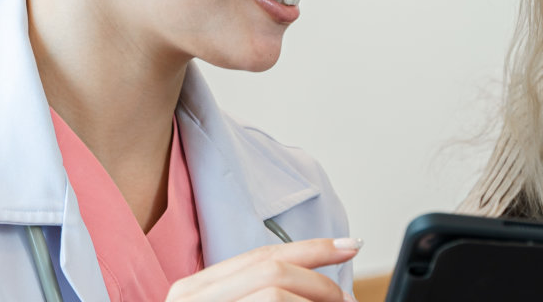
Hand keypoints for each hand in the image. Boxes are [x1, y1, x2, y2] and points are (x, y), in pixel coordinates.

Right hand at [165, 238, 362, 301]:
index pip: (260, 256)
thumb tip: (315, 287)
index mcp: (195, 291)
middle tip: (348, 301)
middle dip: (321, 283)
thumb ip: (253, 297)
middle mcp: (193, 300)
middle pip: (273, 271)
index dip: (311, 249)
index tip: (349, 245)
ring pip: (275, 294)